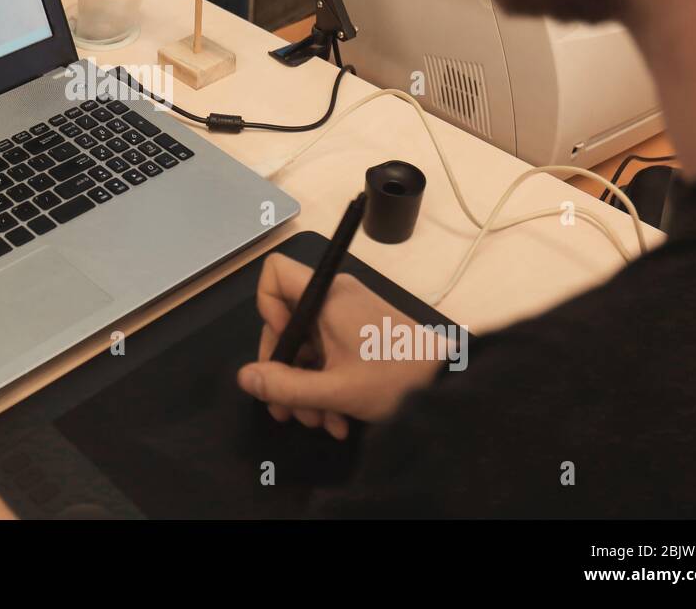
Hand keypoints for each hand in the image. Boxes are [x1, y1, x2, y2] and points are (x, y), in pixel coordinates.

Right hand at [237, 254, 444, 439]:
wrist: (450, 384)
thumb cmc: (396, 378)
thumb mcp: (335, 390)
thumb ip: (284, 385)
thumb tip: (245, 378)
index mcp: (327, 296)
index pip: (274, 274)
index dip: (266, 308)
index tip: (282, 346)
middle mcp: (335, 298)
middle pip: (286, 322)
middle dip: (286, 370)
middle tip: (289, 410)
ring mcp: (349, 316)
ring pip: (307, 346)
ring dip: (306, 387)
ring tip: (321, 422)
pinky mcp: (361, 334)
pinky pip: (328, 353)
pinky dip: (327, 384)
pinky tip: (338, 419)